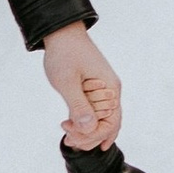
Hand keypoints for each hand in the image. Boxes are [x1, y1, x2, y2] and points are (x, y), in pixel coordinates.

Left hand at [43, 22, 120, 149]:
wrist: (62, 32)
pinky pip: (97, 110)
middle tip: (69, 140)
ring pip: (103, 119)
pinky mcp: (96, 87)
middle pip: (108, 124)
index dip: (91, 135)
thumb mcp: (67, 81)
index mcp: (110, 88)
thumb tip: (88, 128)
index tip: (71, 136)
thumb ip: (78, 105)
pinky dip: (87, 121)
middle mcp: (111, 90)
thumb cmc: (64, 53)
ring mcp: (105, 89)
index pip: (110, 124)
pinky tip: (74, 127)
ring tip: (69, 136)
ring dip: (87, 131)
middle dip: (89, 136)